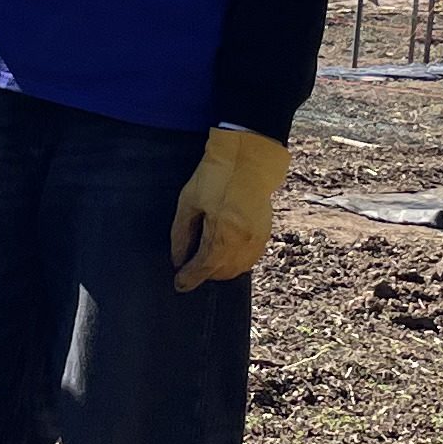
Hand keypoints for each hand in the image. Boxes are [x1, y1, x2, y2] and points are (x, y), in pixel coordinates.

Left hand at [170, 128, 289, 290]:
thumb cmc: (216, 177)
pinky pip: (249, 259)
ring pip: (237, 269)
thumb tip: (178, 259)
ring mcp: (256, 239)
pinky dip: (234, 262)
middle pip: (221, 273)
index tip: (179, 283)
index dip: (190, 278)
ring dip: (219, 271)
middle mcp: (242, 241)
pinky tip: (223, 252)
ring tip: (205, 261)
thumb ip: (182, 234)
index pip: (204, 267)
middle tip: (189, 267)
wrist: (248, 160)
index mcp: (222, 233)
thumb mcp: (189, 202)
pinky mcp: (264, 234)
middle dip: (204, 274)